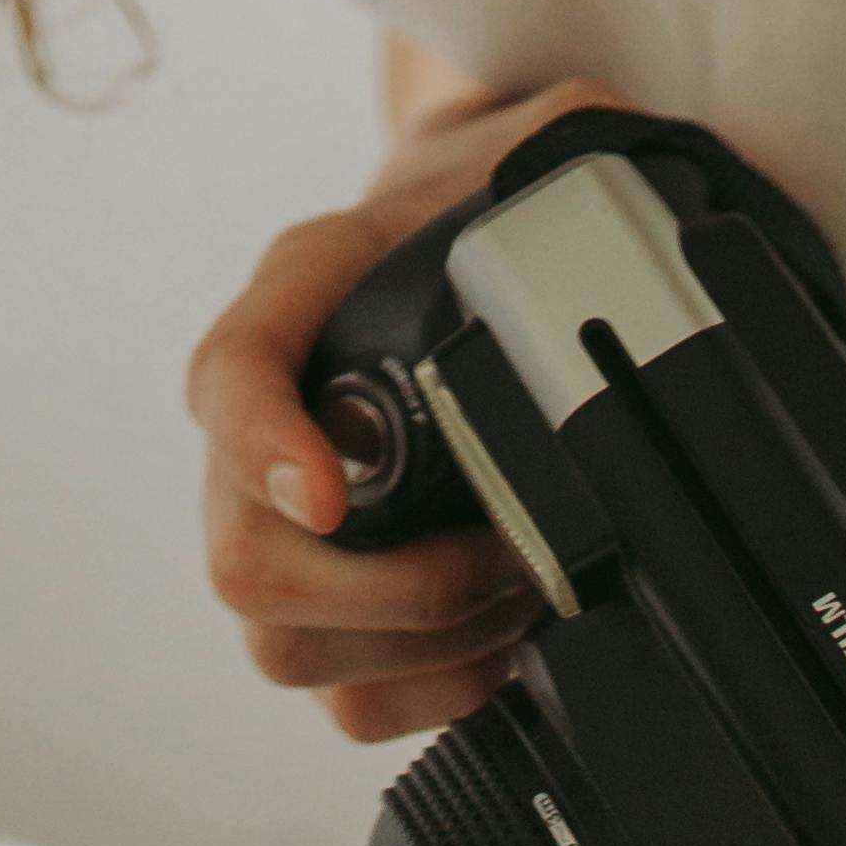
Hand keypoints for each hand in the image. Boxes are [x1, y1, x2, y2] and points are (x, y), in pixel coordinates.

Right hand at [186, 73, 617, 744]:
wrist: (465, 230)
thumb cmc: (493, 199)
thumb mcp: (531, 149)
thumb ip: (564, 152)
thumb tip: (615, 198)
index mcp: (303, 297)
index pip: (230, 376)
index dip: (263, 445)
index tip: (332, 495)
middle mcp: (271, 419)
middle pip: (244, 560)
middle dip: (392, 593)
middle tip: (502, 557)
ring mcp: (286, 521)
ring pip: (287, 647)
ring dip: (422, 650)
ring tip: (518, 593)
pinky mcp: (330, 603)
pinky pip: (343, 696)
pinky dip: (430, 692)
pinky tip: (502, 638)